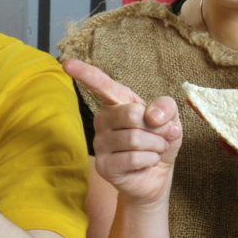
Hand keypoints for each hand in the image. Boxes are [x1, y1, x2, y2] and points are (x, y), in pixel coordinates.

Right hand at [62, 59, 181, 206]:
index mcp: (116, 101)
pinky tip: (146, 162)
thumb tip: (152, 116)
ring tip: (155, 149)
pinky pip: (133, 158)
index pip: (100, 84)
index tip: (67, 64)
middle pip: (131, 114)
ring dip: (156, 145)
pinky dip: (150, 160)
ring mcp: (100, 143)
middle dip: (157, 128)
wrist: (157, 174)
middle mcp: (103, 119)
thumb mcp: (170, 118)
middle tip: (162, 136)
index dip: (85, 73)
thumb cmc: (160, 140)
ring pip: (135, 139)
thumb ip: (166, 107)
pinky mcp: (103, 165)